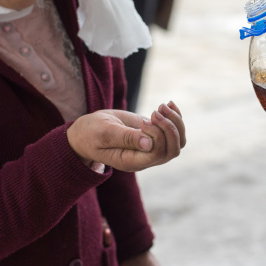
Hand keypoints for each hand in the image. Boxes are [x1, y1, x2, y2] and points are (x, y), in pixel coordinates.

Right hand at [67, 100, 185, 172]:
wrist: (88, 131)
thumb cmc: (91, 132)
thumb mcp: (105, 133)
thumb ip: (126, 138)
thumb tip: (149, 144)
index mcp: (132, 161)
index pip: (158, 154)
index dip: (157, 136)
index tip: (144, 122)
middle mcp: (145, 158)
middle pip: (172, 150)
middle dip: (169, 128)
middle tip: (155, 112)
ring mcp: (152, 148)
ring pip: (178, 141)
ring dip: (175, 122)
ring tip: (162, 106)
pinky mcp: (154, 135)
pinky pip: (174, 131)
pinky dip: (176, 117)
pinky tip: (168, 103)